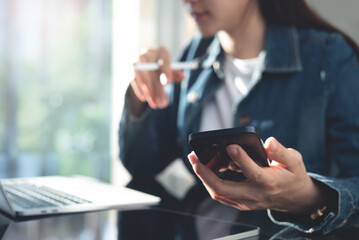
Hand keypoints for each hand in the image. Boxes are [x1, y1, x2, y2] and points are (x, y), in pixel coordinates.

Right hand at [130, 47, 184, 113]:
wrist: (145, 63)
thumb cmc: (161, 68)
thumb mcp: (169, 70)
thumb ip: (175, 74)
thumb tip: (183, 77)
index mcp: (162, 52)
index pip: (164, 62)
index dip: (166, 72)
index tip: (168, 82)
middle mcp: (148, 53)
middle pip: (153, 72)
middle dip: (158, 90)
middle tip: (163, 103)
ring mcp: (138, 59)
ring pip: (143, 76)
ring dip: (148, 91)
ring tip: (154, 104)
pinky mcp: (130, 67)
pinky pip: (134, 78)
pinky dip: (139, 89)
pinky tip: (144, 98)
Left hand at [188, 137, 327, 213]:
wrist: (295, 199)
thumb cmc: (293, 176)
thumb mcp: (295, 161)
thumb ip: (281, 152)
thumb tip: (268, 142)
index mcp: (269, 182)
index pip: (252, 172)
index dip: (240, 159)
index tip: (230, 145)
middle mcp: (255, 194)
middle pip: (224, 188)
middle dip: (206, 174)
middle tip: (194, 158)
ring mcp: (246, 201)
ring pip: (219, 193)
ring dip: (204, 178)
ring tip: (195, 160)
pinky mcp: (241, 203)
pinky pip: (221, 195)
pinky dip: (210, 182)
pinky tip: (204, 169)